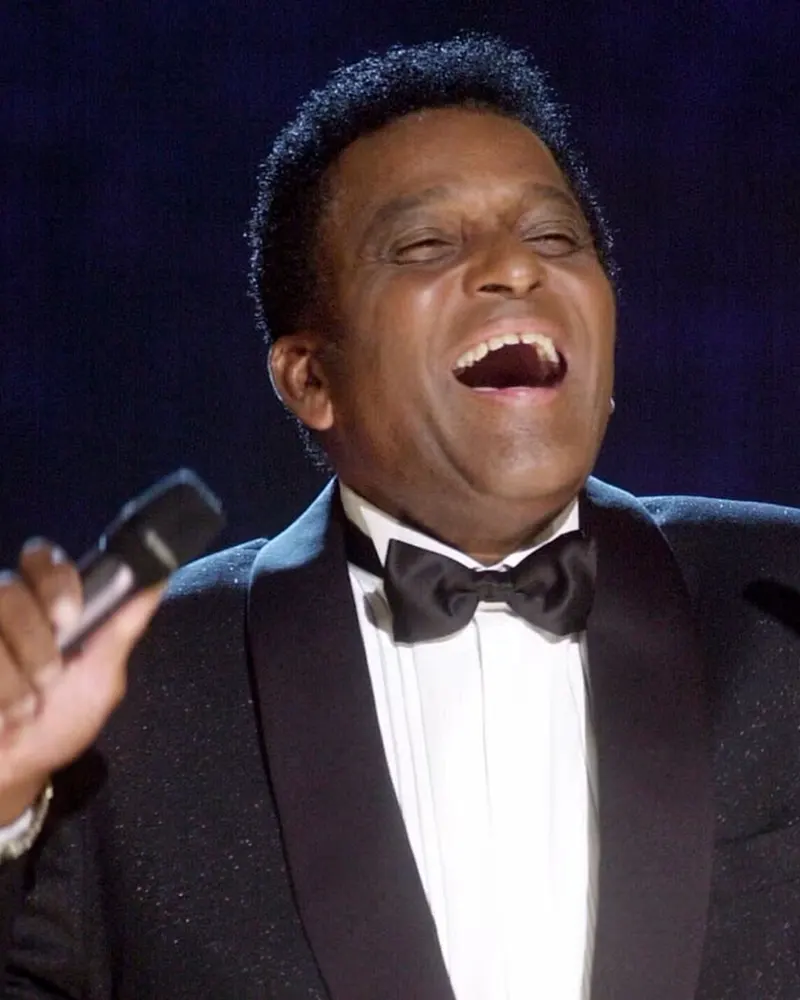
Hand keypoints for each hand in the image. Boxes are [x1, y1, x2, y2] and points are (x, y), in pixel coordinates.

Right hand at [0, 540, 163, 823]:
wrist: (14, 773)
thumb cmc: (59, 722)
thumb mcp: (99, 679)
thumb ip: (122, 628)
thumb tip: (158, 578)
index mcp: (44, 606)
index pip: (42, 558)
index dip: (54, 582)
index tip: (69, 619)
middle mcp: (4, 610)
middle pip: (9, 589)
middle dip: (34, 643)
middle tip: (48, 678)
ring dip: (10, 678)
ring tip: (21, 709)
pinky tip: (0, 715)